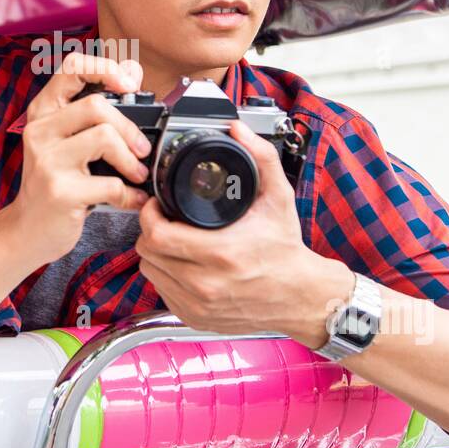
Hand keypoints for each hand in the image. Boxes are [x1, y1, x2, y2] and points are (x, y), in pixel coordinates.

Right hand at [8, 52, 151, 266]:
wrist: (26, 231)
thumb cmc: (54, 182)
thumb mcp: (67, 141)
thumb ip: (95, 109)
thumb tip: (132, 71)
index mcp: (43, 112)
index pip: (72, 67)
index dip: (105, 68)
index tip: (128, 87)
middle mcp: (40, 132)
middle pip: (97, 105)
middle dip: (130, 127)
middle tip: (141, 149)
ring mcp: (47, 162)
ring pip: (105, 138)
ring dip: (132, 161)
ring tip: (137, 175)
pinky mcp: (60, 192)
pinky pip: (111, 184)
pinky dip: (130, 194)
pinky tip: (131, 200)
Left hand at [136, 119, 352, 344]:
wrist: (301, 297)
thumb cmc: (286, 251)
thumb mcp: (278, 198)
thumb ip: (260, 157)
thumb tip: (239, 129)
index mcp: (222, 254)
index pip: (157, 235)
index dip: (149, 214)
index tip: (157, 203)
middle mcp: (206, 284)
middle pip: (148, 252)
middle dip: (150, 230)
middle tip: (164, 218)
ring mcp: (198, 305)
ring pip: (149, 272)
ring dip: (155, 252)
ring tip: (173, 239)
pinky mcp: (195, 318)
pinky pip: (161, 291)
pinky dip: (165, 275)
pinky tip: (182, 262)